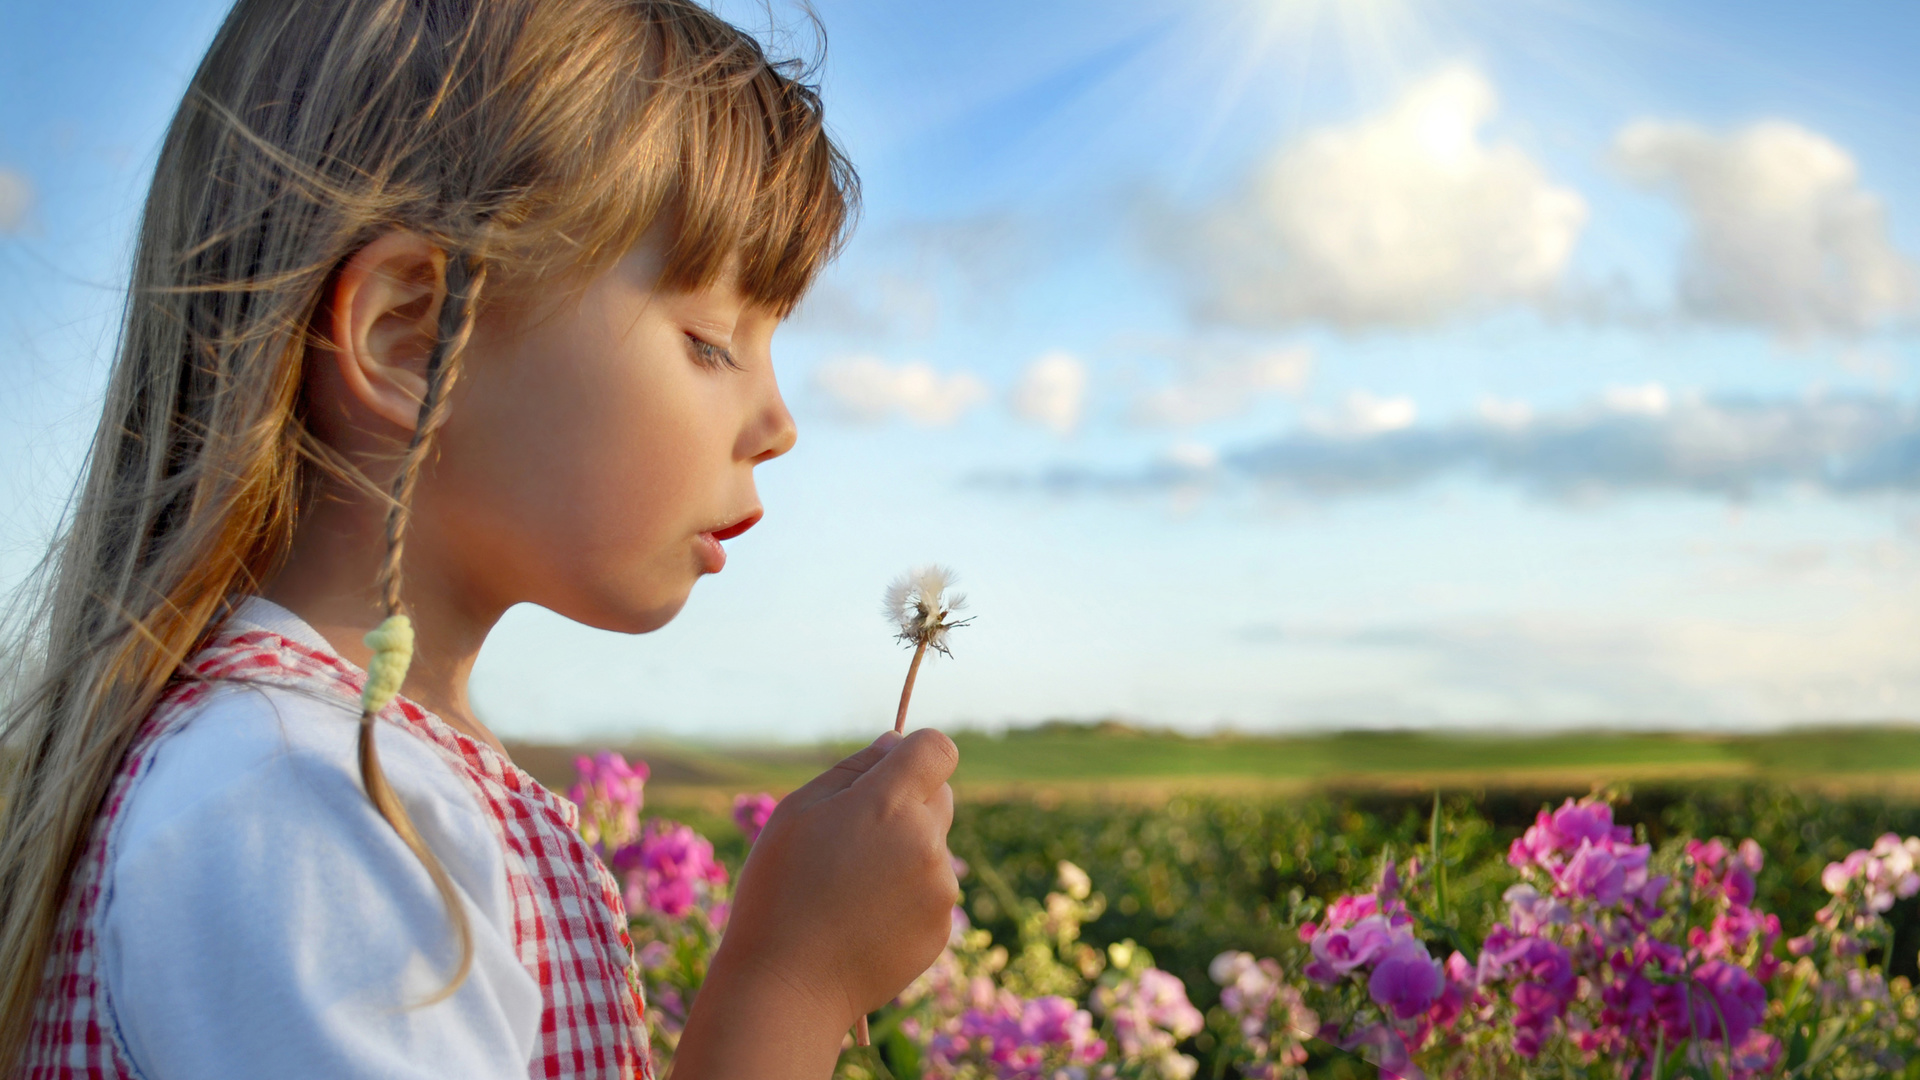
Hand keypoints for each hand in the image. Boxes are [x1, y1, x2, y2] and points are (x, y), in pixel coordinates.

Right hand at [670, 728, 959, 1078]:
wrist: (787, 985)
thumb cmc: (778, 890)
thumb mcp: (797, 811)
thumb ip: (854, 769)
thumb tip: (894, 744)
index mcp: (889, 803)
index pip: (937, 750)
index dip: (916, 754)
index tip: (890, 772)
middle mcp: (925, 841)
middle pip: (941, 796)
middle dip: (909, 804)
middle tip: (856, 838)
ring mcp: (939, 888)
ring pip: (934, 848)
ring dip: (906, 854)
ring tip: (851, 890)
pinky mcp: (941, 927)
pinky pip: (931, 893)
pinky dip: (907, 897)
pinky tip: (864, 920)